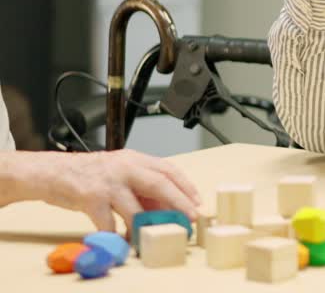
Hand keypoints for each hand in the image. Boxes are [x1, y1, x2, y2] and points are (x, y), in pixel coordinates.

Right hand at [1, 149, 200, 232]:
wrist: (51, 171)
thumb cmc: (89, 174)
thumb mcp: (120, 173)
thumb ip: (142, 187)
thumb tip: (166, 208)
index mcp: (135, 159)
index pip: (168, 169)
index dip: (186, 185)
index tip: (197, 201)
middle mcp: (124, 167)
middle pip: (160, 183)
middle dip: (179, 202)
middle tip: (190, 218)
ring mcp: (108, 183)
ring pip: (135, 208)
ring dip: (145, 227)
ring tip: (152, 238)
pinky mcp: (90, 198)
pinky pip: (108, 223)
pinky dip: (116, 235)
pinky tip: (119, 241)